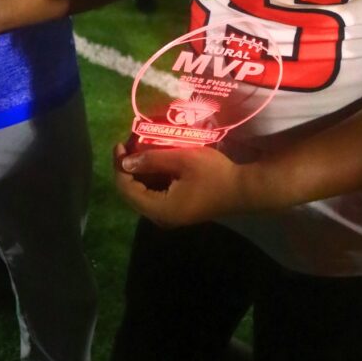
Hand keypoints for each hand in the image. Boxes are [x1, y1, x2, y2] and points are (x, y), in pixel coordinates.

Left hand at [114, 142, 248, 226]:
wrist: (242, 190)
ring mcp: (170, 215)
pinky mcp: (178, 210)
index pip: (127, 190)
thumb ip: (152, 160)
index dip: (119, 167)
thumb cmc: (214, 173)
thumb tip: (125, 161)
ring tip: (140, 148)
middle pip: (132, 194)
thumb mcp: (183, 160)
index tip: (120, 144)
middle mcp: (161, 217)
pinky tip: (156, 161)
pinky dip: (152, 178)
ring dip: (139, 173)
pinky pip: (156, 195)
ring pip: (144, 194)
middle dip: (127, 169)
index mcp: (160, 208)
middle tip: (129, 145)